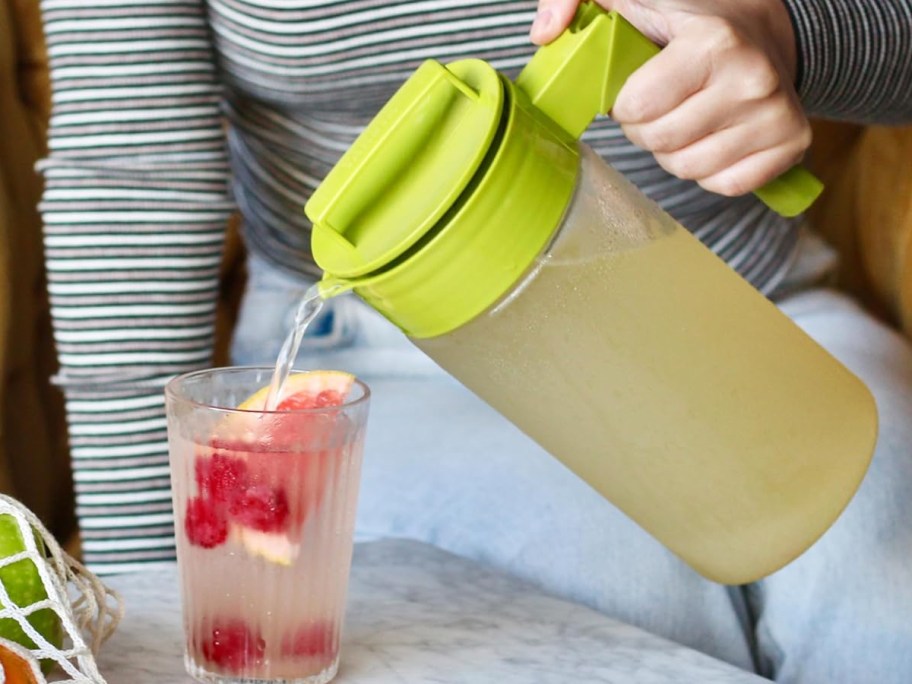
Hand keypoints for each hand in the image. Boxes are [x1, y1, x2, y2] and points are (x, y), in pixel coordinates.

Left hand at [530, 0, 810, 197]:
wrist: (765, 29)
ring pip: (687, 169)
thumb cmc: (688, 16)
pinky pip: (722, 184)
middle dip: (647, 126)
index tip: (638, 84)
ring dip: (674, 149)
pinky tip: (714, 132)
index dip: (626, 102)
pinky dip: (708, 168)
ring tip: (688, 113)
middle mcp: (753, 80)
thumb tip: (543, 34)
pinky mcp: (791, 145)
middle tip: (662, 100)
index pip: (637, 107)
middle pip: (659, 142)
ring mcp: (776, 116)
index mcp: (713, 42)